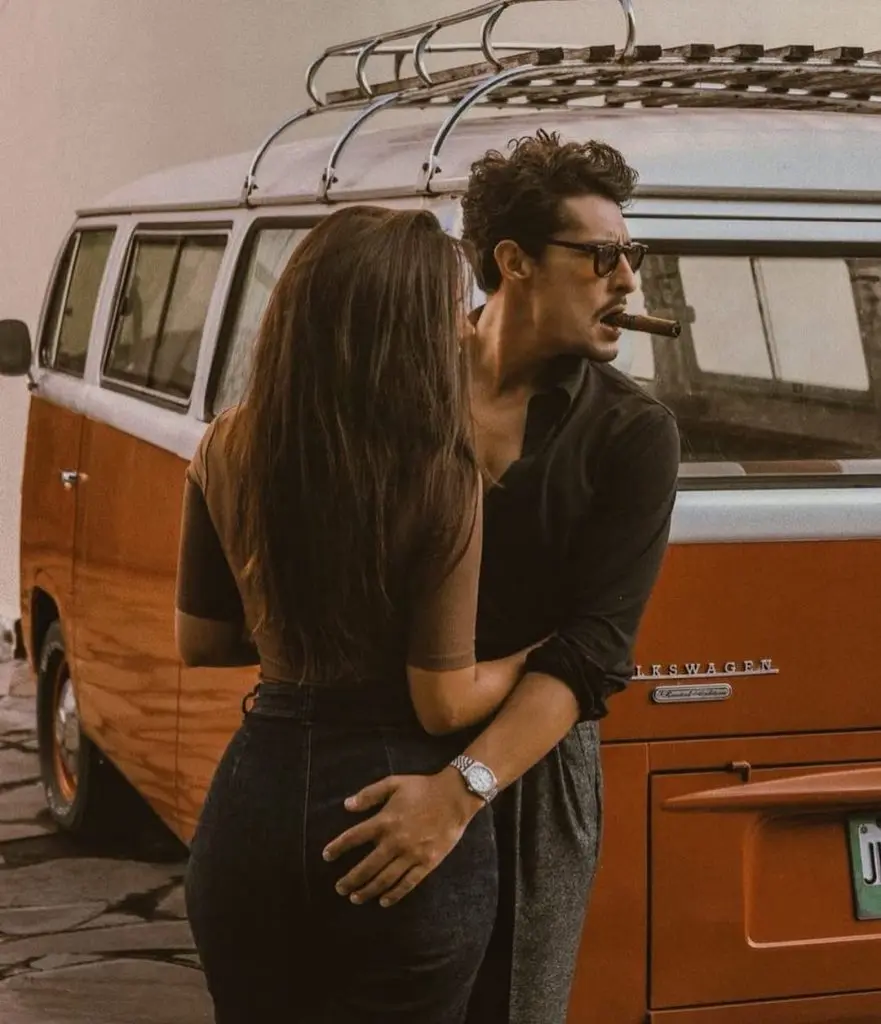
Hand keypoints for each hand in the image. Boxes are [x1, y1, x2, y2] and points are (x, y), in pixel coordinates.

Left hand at [322, 767, 483, 907]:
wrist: (455, 797)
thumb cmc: (422, 788)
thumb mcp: (394, 783)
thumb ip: (369, 794)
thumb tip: (346, 806)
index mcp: (385, 821)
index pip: (353, 838)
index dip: (337, 848)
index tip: (326, 856)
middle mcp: (395, 841)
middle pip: (366, 866)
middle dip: (350, 879)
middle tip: (339, 888)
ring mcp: (412, 854)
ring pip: (385, 879)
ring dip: (367, 890)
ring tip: (355, 898)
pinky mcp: (427, 863)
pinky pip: (407, 883)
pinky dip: (394, 894)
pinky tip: (383, 900)